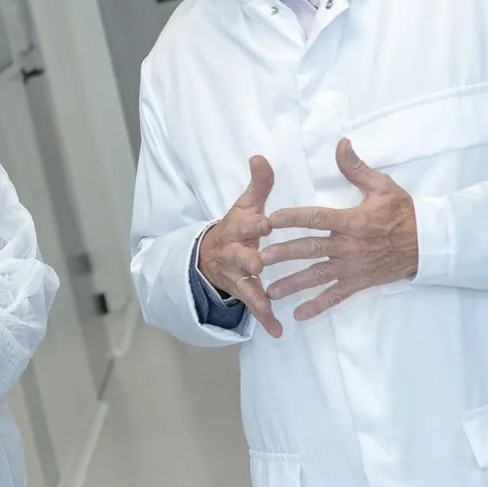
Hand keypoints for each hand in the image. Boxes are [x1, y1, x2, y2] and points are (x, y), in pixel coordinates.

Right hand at [198, 156, 282, 337]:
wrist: (210, 256)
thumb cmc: (238, 227)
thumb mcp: (245, 205)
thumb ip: (258, 184)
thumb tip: (260, 155)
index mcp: (238, 228)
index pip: (247, 224)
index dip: (256, 224)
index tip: (267, 223)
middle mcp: (234, 253)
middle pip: (240, 257)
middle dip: (248, 261)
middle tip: (258, 264)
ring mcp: (236, 275)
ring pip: (245, 285)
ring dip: (255, 293)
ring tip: (268, 303)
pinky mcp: (242, 292)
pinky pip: (253, 307)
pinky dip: (264, 319)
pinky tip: (277, 331)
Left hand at [263, 139, 417, 319]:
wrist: (429, 243)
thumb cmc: (403, 212)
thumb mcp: (382, 185)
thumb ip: (356, 167)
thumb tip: (341, 143)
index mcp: (353, 221)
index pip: (318, 218)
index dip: (293, 218)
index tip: (270, 219)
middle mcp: (350, 246)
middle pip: (311, 249)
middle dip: (284, 254)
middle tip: (258, 259)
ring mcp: (354, 268)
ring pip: (318, 276)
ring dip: (293, 284)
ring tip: (269, 292)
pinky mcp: (359, 283)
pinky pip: (336, 297)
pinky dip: (317, 307)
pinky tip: (298, 315)